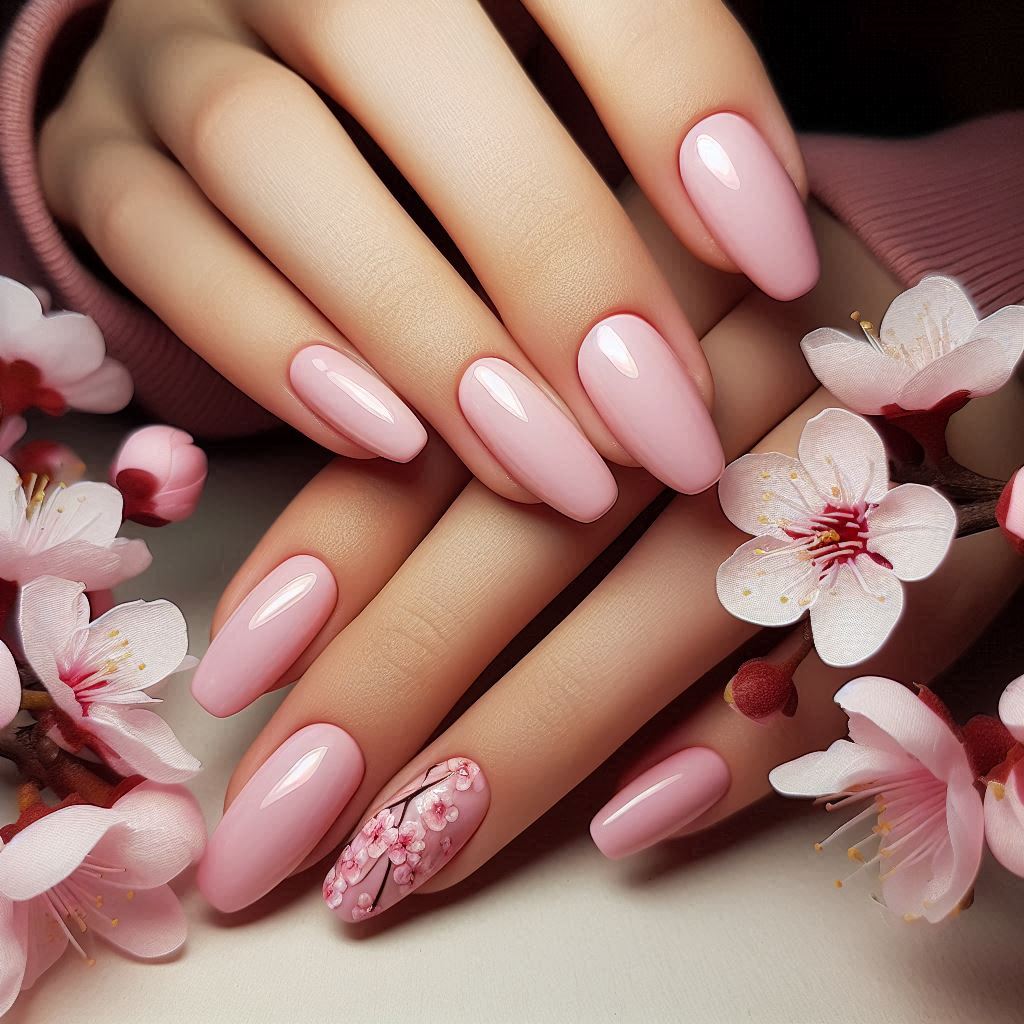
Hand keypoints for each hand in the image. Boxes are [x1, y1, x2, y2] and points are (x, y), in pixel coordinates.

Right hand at [38, 0, 815, 519]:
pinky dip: (274, 351)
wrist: (243, 87)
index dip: (680, 95)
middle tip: (660, 426)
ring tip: (542, 467)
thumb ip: (636, 148)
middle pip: (403, 54)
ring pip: (268, 156)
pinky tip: (387, 445)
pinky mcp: (96, 159)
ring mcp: (168, 48)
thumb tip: (762, 288)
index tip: (775, 260)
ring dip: (417, 330)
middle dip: (551, 258)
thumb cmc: (443, 106)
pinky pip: (160, 246)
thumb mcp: (548, 91)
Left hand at [193, 201, 1023, 918]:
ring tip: (408, 853)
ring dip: (537, 737)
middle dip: (401, 683)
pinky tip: (627, 823)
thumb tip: (280, 628)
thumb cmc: (688, 346)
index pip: (448, 423)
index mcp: (610, 284)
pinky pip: (851, 661)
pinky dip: (738, 745)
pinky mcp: (959, 547)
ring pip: (679, 603)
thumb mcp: (546, 354)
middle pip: (543, 526)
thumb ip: (422, 458)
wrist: (914, 315)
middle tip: (279, 824)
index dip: (334, 553)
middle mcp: (726, 356)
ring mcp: (857, 451)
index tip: (241, 678)